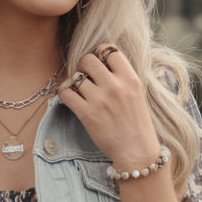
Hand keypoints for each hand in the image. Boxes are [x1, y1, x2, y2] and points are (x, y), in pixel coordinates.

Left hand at [58, 47, 159, 169]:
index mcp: (130, 78)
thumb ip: (122, 77)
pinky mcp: (87, 114)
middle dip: (84, 66)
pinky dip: (65, 93)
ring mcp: (99, 100)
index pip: (109, 50)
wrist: (136, 151)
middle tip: (85, 76)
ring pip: (76, 77)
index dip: (100, 54)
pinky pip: (66, 93)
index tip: (99, 64)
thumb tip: (102, 63)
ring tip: (80, 91)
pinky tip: (71, 98)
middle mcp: (114, 86)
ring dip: (75, 82)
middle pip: (88, 59)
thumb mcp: (136, 93)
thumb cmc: (137, 123)